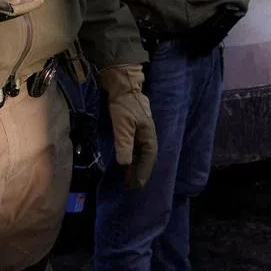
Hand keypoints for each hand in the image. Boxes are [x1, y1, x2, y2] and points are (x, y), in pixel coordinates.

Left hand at [99, 64, 157, 188]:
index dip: (143, 172)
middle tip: (131, 185)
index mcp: (148, 135)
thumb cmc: (123, 104)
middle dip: (139, 171)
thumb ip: (124, 144)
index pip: (148, 158)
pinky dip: (131, 155)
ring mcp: (141, 130)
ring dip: (135, 164)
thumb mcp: (122, 125)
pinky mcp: (133, 126)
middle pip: (145, 157)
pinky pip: (134, 146)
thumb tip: (125, 163)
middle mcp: (147, 134)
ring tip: (128, 177)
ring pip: (140, 152)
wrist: (122, 84)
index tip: (136, 185)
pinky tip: (125, 160)